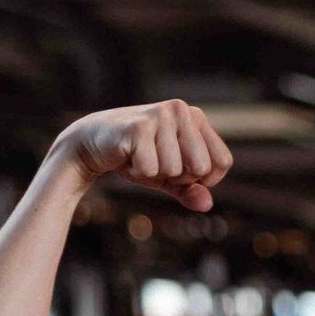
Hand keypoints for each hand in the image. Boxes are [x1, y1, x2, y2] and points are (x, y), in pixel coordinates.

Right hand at [55, 100, 233, 211]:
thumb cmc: (138, 157)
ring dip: (154, 173)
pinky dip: (138, 172)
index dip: (205, 179)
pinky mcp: (138, 127)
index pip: (223, 161)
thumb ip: (191, 190)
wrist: (91, 142)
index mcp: (197, 118)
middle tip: (156, 162)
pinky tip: (127, 156)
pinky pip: (151, 170)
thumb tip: (206, 204)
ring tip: (140, 156)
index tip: (182, 173)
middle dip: (178, 176)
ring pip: (174, 170)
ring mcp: (160, 115)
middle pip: (201, 168)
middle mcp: (182, 111)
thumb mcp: (170, 177)